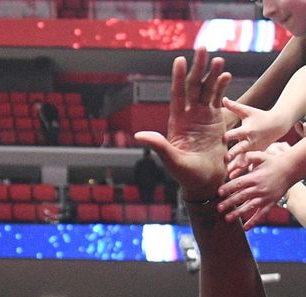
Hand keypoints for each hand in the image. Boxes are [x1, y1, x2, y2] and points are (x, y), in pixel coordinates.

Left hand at [134, 47, 230, 201]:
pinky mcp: (215, 121)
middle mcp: (188, 116)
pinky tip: (225, 75)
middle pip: (192, 87)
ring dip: (211, 75)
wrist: (205, 181)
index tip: (179, 60)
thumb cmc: (186, 174)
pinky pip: (218, 100)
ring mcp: (202, 117)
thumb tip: (138, 136)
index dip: (178, 77)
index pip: (177, 95)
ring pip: (206, 91)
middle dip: (197, 68)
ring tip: (217, 59)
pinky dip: (221, 88)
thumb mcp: (171, 160)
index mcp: (176, 122)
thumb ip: (158, 146)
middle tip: (202, 48)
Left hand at [217, 142, 295, 228]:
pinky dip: (254, 221)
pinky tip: (245, 228)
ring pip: (250, 207)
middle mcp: (259, 188)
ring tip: (227, 218)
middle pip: (242, 196)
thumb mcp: (260, 157)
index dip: (228, 188)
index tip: (218, 192)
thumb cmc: (271, 162)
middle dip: (229, 202)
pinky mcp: (270, 203)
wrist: (289, 170)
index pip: (239, 183)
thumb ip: (248, 158)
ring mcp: (265, 197)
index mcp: (255, 177)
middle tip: (218, 208)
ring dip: (238, 213)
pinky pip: (262, 214)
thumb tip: (237, 162)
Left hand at [222, 98, 291, 172]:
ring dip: (236, 166)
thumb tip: (223, 98)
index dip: (230, 135)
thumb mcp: (248, 110)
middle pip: (241, 148)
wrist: (278, 124)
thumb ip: (235, 106)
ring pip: (244, 159)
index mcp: (247, 129)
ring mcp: (254, 149)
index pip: (237, 132)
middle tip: (226, 159)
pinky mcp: (255, 154)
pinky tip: (233, 178)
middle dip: (234, 153)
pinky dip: (241, 170)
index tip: (223, 138)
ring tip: (228, 175)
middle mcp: (250, 140)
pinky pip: (248, 164)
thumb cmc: (260, 116)